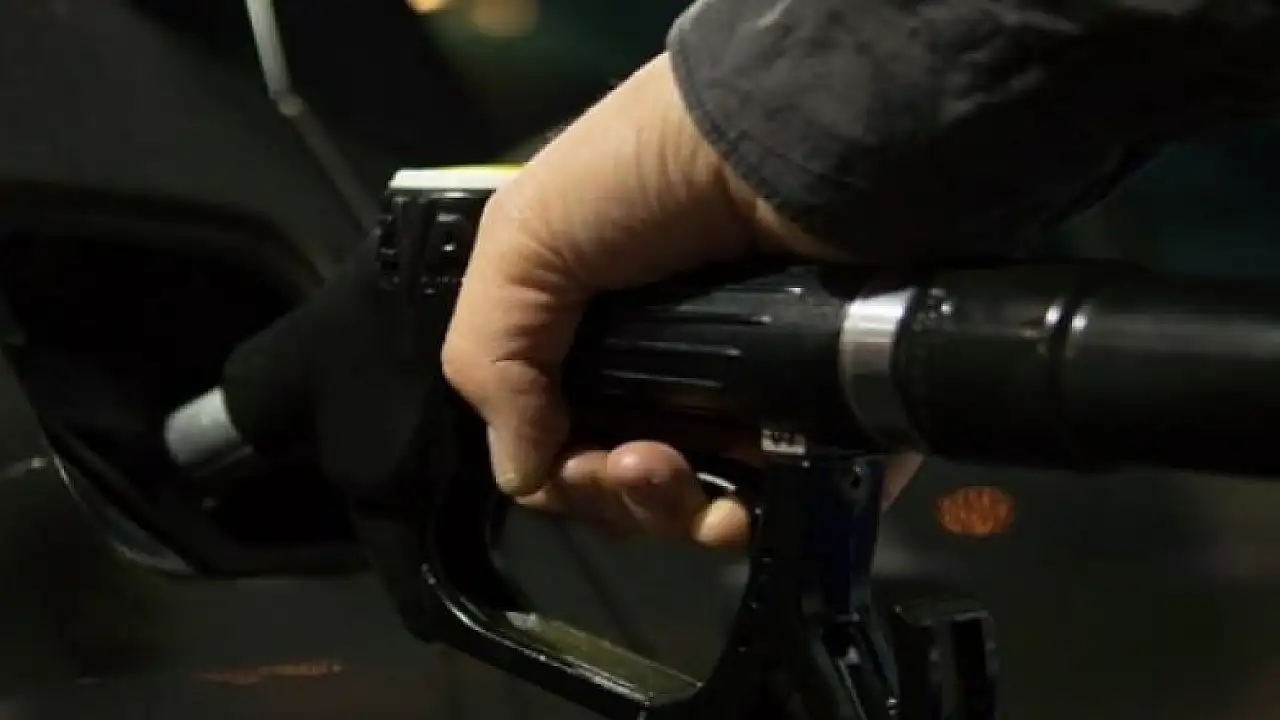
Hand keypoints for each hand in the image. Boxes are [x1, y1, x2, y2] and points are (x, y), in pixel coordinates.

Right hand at [441, 52, 920, 549]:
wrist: (788, 141)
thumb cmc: (648, 176)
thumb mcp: (527, 239)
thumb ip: (491, 356)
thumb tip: (520, 476)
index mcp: (593, 333)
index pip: (561, 438)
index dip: (559, 472)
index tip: (570, 463)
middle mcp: (667, 368)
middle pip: (627, 484)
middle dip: (614, 495)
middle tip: (632, 461)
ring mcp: (744, 394)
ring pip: (697, 504)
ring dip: (670, 512)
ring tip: (675, 469)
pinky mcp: (815, 413)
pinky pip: (780, 501)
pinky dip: (750, 521)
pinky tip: (737, 505)